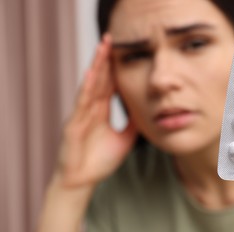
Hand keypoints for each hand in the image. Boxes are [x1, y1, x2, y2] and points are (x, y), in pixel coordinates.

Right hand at [56, 34, 136, 186]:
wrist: (82, 181)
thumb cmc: (100, 161)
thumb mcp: (125, 139)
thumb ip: (134, 124)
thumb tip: (148, 112)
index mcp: (100, 111)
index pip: (108, 84)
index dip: (114, 68)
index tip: (123, 51)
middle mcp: (89, 109)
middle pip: (99, 79)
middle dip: (105, 59)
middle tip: (112, 37)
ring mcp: (80, 115)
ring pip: (90, 86)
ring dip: (96, 66)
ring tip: (102, 47)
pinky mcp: (73, 125)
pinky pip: (82, 104)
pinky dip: (87, 88)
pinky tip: (93, 74)